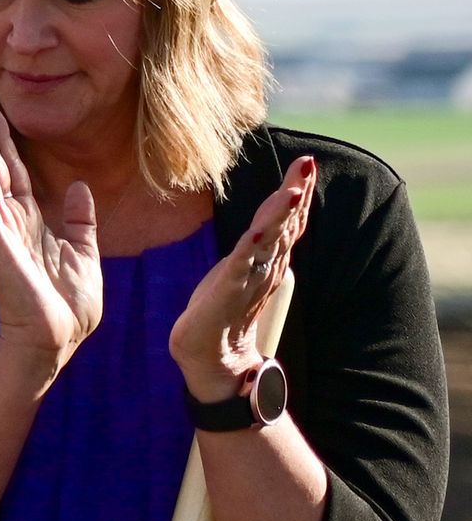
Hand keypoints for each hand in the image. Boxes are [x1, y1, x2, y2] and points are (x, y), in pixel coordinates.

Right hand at [0, 91, 104, 382]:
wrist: (61, 337)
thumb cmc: (69, 302)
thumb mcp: (85, 252)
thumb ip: (80, 220)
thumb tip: (81, 187)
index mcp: (30, 219)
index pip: (12, 170)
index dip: (3, 140)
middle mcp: (11, 220)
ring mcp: (2, 233)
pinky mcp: (1, 250)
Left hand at [172, 156, 314, 404]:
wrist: (211, 358)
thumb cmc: (222, 314)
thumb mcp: (238, 274)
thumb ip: (253, 255)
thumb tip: (262, 233)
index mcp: (265, 260)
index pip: (285, 222)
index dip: (296, 193)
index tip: (306, 164)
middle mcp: (263, 266)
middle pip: (284, 223)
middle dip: (296, 191)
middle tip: (308, 162)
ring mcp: (248, 278)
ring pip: (270, 239)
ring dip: (281, 214)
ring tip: (293, 189)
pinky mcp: (230, 292)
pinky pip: (244, 265)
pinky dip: (253, 246)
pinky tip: (259, 230)